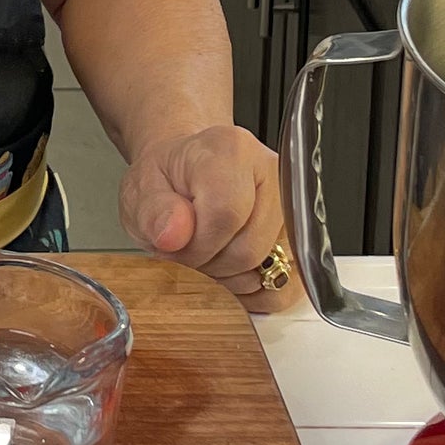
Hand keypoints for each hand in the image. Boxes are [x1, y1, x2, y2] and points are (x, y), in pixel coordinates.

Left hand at [118, 124, 297, 308]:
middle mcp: (273, 174)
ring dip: (231, 278)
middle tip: (190, 247)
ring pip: (271, 272)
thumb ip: (154, 211)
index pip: (226, 214)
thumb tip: (175, 233)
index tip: (176, 243)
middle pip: (250, 249)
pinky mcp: (302, 241)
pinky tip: (231, 270)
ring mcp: (294, 209)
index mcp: (232, 151)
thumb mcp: (142, 190)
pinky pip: (286, 289)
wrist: (187, 177)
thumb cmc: (169, 182)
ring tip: (211, 251)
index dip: (196, 243)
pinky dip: (254, 292)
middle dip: (211, 263)